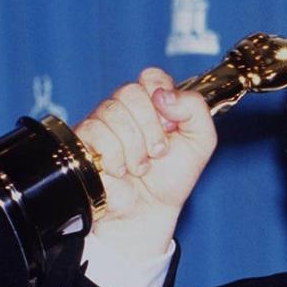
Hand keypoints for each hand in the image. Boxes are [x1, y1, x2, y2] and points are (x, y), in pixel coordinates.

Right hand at [75, 68, 216, 259]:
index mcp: (154, 104)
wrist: (149, 210)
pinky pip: (96, 132)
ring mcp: (103, 123)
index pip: (151, 76)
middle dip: (151, 128)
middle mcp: (126, 109)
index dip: (160, 95)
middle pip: (130, 92)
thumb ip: (195, 109)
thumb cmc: (172, 177)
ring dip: (135, 148)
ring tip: (141, 167)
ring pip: (112, 112)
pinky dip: (115, 156)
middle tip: (158, 152)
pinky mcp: (84, 140)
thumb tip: (163, 94)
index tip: (170, 124)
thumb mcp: (202, 142)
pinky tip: (121, 170)